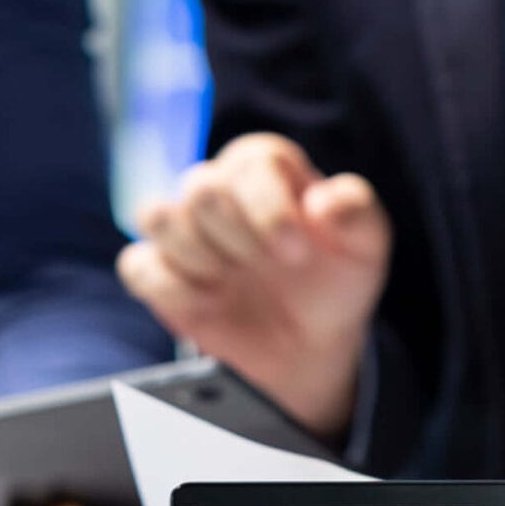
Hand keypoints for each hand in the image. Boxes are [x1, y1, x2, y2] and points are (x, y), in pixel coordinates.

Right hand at [117, 133, 390, 440]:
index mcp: (266, 168)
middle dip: (238, 238)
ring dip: (198, 257)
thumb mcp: (366, 246)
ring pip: (156, 216)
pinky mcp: (159, 270)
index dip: (270, 210)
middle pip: (200, 188)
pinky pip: (138, 266)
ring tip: (231, 281)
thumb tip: (323, 201)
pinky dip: (172, 289)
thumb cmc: (335, 280)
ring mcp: (184, 229)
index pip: (249, 163)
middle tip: (266, 268)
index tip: (297, 255)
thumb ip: (356, 212)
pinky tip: (208, 303)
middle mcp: (219, 188)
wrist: (310, 342)